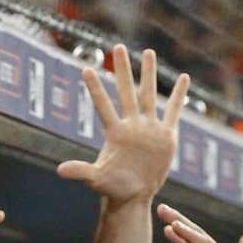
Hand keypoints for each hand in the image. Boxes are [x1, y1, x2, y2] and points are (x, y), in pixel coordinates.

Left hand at [57, 46, 189, 205]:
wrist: (134, 195)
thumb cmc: (113, 188)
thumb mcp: (97, 179)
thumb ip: (81, 171)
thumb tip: (59, 171)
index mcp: (115, 133)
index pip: (103, 105)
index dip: (95, 88)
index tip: (86, 68)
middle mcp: (132, 125)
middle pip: (127, 91)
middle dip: (124, 70)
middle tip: (118, 47)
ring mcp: (149, 128)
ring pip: (149, 95)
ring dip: (149, 74)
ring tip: (149, 52)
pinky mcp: (166, 135)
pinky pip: (173, 111)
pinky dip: (179, 96)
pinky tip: (183, 78)